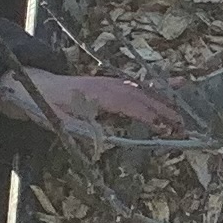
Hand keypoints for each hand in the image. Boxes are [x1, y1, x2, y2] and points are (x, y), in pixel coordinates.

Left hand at [0, 70, 181, 136]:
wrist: (37, 85)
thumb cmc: (46, 105)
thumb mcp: (58, 121)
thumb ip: (80, 128)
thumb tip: (102, 139)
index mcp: (96, 94)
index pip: (127, 105)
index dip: (146, 115)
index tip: (164, 126)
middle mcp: (108, 85)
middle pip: (140, 97)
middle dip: (162, 110)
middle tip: (183, 124)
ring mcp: (112, 82)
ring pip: (142, 89)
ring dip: (163, 97)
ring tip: (184, 103)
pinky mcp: (113, 84)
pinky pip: (138, 84)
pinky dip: (157, 85)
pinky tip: (174, 83)